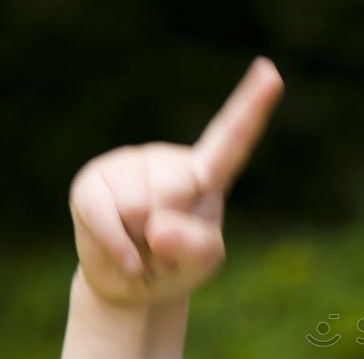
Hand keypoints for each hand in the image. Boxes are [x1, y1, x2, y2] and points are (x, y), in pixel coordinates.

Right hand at [69, 56, 283, 304]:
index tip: (271, 72)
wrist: (133, 282)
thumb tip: (157, 226)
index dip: (252, 105)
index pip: (232, 138)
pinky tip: (127, 256)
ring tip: (141, 241)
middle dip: (166, 231)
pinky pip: (104, 217)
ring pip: (137, 208)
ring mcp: (128, 165)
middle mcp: (168, 160)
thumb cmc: (177, 264)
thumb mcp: (203, 262)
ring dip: (139, 240)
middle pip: (172, 192)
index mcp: (207, 174)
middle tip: (162, 243)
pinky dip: (117, 248)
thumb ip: (195, 247)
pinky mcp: (93, 181)